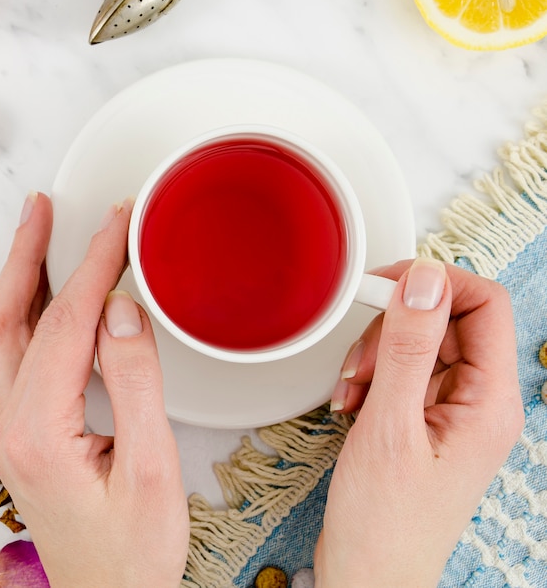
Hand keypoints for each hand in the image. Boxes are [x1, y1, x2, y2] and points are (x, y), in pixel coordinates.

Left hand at [0, 193, 188, 587]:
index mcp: (39, 431)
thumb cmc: (133, 549)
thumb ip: (134, 383)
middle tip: (46, 208)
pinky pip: (22, 356)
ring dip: (24, 279)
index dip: (95, 266)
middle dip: (30, 255)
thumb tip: (124, 311)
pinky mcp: (31, 431)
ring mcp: (17, 429)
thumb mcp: (150, 467)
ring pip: (8, 334)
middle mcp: (13, 425)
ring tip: (42, 235)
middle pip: (12, 318)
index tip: (119, 224)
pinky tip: (51, 297)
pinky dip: (34, 312)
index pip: (67, 323)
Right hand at [315, 258, 523, 586]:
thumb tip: (425, 281)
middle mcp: (477, 401)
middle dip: (394, 329)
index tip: (389, 287)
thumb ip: (408, 347)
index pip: (484, 305)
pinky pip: (400, 371)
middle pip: (446, 321)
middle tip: (361, 356)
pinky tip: (351, 403)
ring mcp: (448, 410)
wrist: (368, 574)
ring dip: (376, 354)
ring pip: (417, 344)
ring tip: (352, 390)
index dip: (437, 285)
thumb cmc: (385, 522)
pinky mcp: (422, 418)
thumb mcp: (390, 425)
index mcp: (488, 401)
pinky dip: (369, 376)